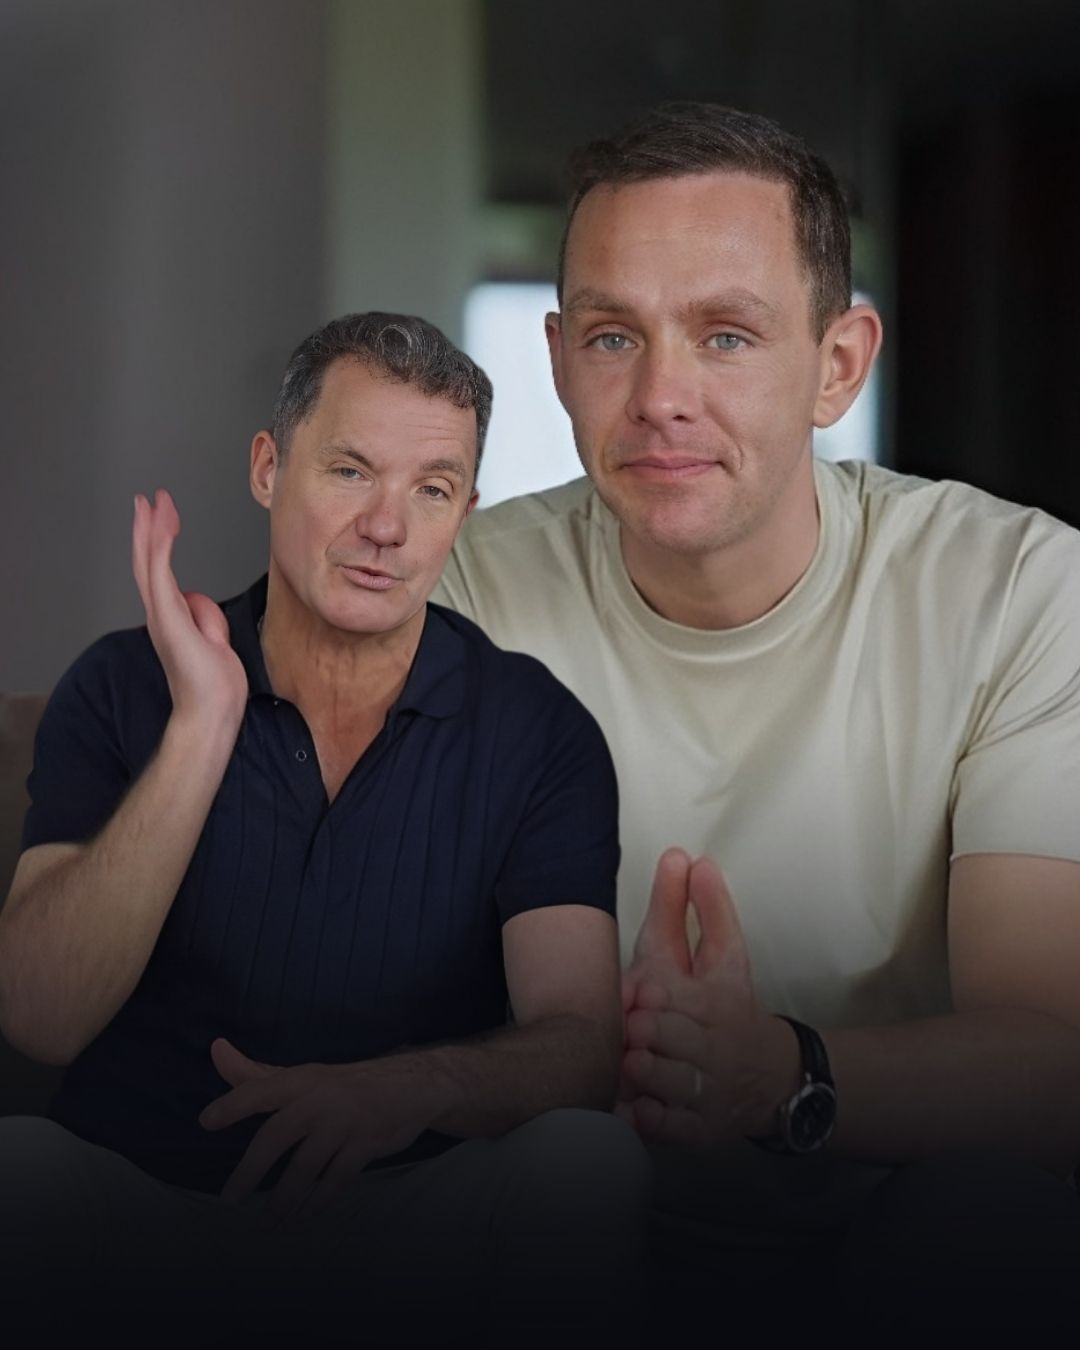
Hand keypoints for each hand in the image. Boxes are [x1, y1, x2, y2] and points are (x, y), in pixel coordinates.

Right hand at [132, 489, 246, 729]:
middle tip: (148, 500)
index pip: (160, 573)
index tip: (163, 518)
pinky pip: (161, 573)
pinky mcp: (168, 618)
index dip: (158, 544)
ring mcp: (162, 616)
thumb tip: (196, 599)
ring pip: (150, 561)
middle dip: (147, 529)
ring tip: (154, 502)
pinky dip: (161, 546)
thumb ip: (205, 617)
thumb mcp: (216, 641)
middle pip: (147, 562)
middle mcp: (160, 615)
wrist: (211, 712)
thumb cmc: (214, 686)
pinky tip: (164, 525)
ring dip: (152, 528)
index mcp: (171, 619)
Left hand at [199, 1038, 445, 1213]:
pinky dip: (319, 1202)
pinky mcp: (368, 1144)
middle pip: (280, 1133)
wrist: (413, 1085)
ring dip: (285, 1199)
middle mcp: (323, 1097)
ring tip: (267, 1223)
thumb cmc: (346, 1085)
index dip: (234, 1102)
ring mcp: (347, 1121)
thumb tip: (216, 1050)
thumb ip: (257, 1073)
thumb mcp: (304, 1076)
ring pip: (307, 1165)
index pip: (262, 1087)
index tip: (206, 1121)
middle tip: (229, 1199)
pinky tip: (304, 1217)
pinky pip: (337, 1179)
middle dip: (252, 1168)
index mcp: (303, 1078)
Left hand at [618, 850, 798, 1146]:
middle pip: (653, 1033)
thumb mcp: (724, 955)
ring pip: (651, 1077)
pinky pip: (654, 1123)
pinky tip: (640, 1101)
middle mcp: (716, 1050)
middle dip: (638, 1030)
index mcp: (719, 1003)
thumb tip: (691, 858)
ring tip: (635, 1062)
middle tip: (637, 1030)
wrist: (770, 1078)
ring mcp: (708, 1093)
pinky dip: (640, 1113)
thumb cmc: (730, 1008)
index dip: (643, 994)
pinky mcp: (697, 1131)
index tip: (640, 995)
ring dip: (635, 1069)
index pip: (667, 993)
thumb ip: (706, 908)